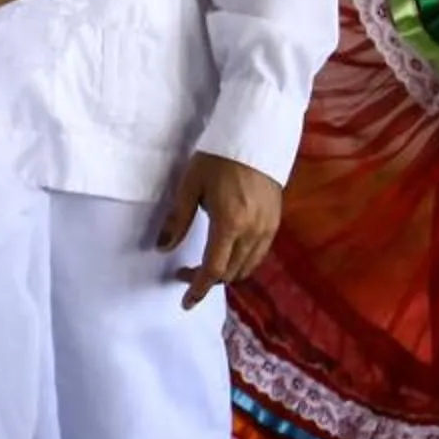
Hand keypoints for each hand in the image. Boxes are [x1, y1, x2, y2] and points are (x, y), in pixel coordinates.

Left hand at [158, 153, 282, 309]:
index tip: (186, 301)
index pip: (213, 269)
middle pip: (230, 273)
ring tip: (207, 264)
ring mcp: (267, 228)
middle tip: (187, 272)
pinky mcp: (275, 223)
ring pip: (247, 268)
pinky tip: (228, 252)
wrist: (255, 137)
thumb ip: (177, 219)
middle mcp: (252, 231)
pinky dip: (242, 262)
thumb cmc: (218, 158)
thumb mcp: (190, 185)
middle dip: (208, 280)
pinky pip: (259, 255)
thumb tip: (163, 248)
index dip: (198, 289)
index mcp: (229, 223)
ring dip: (226, 273)